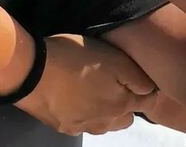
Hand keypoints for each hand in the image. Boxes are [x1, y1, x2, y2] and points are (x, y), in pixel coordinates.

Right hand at [15, 34, 157, 135]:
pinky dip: (82, 111)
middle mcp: (105, 122)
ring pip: (104, 122)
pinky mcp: (63, 126)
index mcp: (120, 105)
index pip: (146, 102)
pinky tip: (73, 93)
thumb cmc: (76, 60)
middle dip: (124, 102)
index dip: (146, 88)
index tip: (139, 76)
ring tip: (91, 85)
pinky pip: (82, 121)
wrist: (33, 73)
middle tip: (113, 79)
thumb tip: (152, 89)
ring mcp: (83, 127)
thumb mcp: (113, 59)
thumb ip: (136, 77)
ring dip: (104, 109)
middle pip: (125, 117)